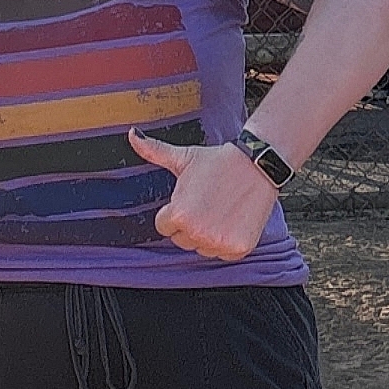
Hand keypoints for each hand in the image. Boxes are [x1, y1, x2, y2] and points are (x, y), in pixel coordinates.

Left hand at [127, 132, 277, 261]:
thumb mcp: (184, 157)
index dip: (175, 212)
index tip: (191, 200)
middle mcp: (197, 232)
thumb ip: (154, 151)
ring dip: (208, 235)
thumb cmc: (219, 162)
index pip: (164, 227)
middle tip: (207, 204)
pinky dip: (227, 242)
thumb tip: (132, 134)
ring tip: (220, 211)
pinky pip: (223, 254)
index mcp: (178, 214)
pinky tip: (232, 220)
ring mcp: (218, 242)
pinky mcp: (238, 248)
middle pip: (182, 240)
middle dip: (190, 225)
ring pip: (202, 249)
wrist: (257, 165)